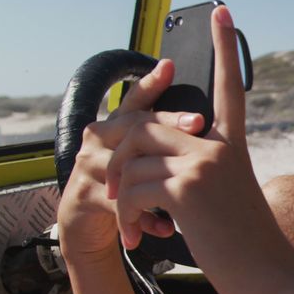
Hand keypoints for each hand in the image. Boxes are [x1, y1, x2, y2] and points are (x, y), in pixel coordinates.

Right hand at [56, 60, 198, 263]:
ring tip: (187, 188)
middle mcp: (99, 138)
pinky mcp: (84, 195)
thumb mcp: (149, 163)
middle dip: (167, 123)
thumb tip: (208, 124)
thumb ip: (167, 143)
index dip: (151, 83)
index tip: (171, 65)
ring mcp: (88, 165)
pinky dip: (146, 218)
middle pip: (134, 125)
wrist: (93, 227)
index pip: (135, 99)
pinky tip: (166, 229)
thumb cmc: (131, 189)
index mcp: (117, 126)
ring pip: (127, 166)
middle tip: (199, 123)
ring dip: (160, 181)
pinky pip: (118, 204)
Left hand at [105, 5, 293, 293]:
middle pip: (146, 122)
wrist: (272, 277)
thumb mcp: (227, 202)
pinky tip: (139, 236)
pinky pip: (132, 187)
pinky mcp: (186, 188)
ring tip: (132, 222)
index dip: (225, 50)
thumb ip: (198, 175)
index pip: (228, 90)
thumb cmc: (250, 249)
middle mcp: (218, 148)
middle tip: (108, 181)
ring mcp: (203, 164)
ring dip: (119, 193)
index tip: (222, 14)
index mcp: (232, 148)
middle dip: (114, 150)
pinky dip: (126, 213)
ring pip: (131, 157)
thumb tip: (150, 173)